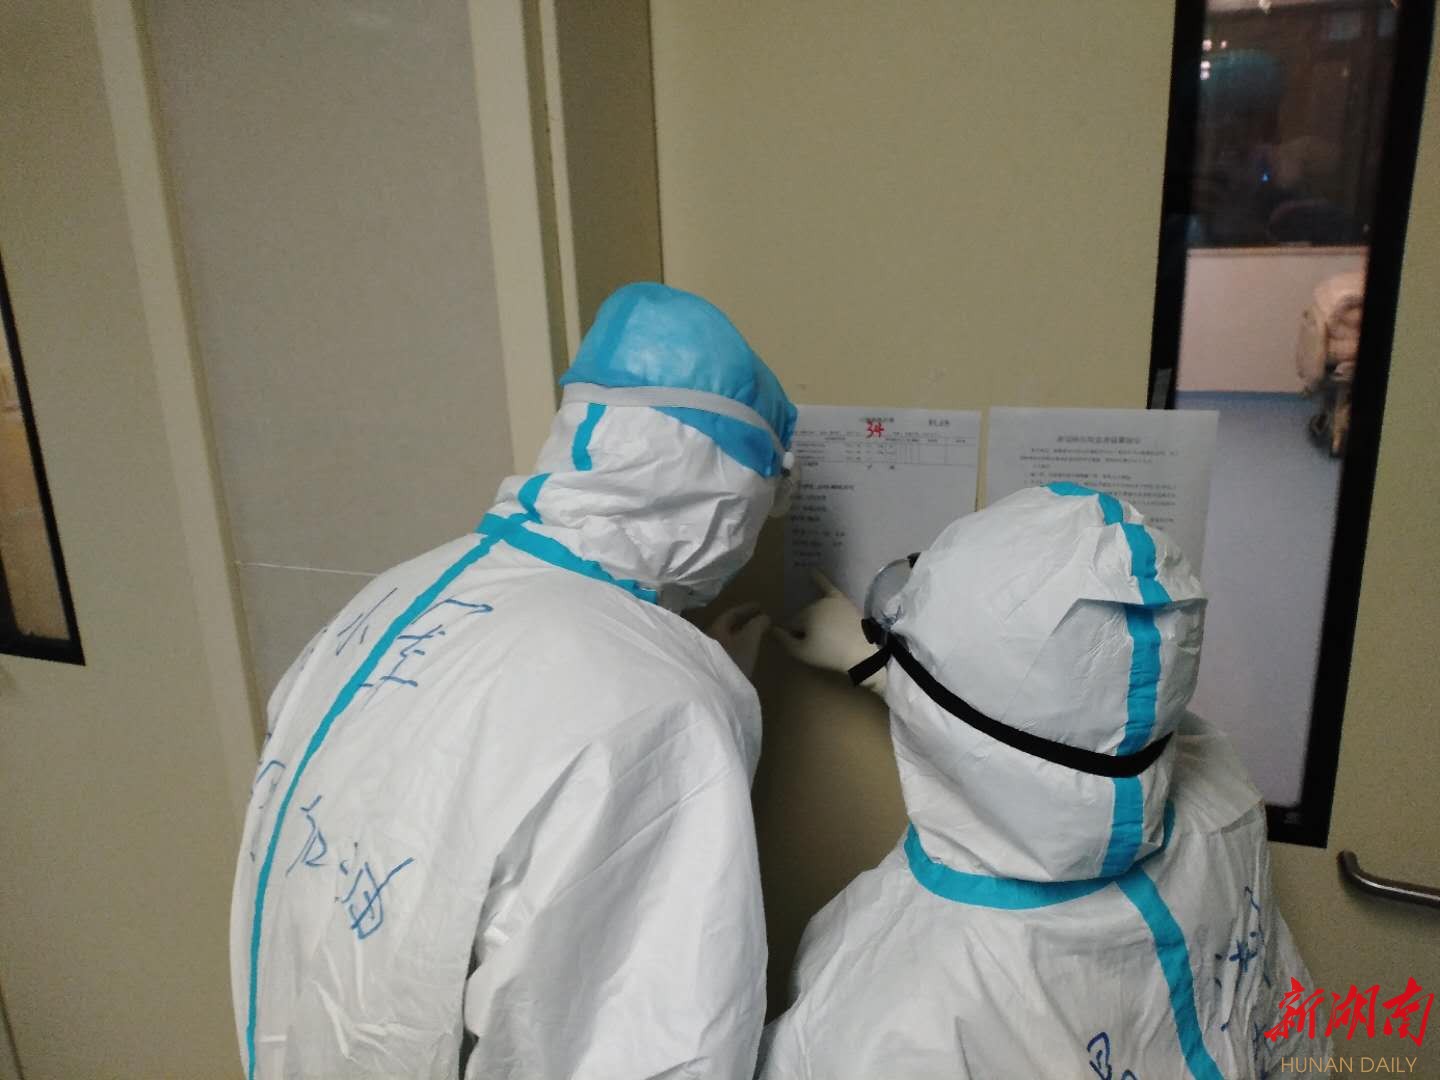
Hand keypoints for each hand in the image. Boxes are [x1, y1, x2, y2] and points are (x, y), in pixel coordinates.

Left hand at [707, 602, 771, 679]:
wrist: (715, 691)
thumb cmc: (732, 660)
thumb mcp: (748, 640)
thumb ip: (757, 626)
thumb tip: (765, 616)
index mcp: (715, 629)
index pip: (730, 614)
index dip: (746, 609)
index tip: (759, 606)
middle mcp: (707, 639)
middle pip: (725, 627)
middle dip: (741, 622)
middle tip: (756, 620)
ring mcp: (706, 656)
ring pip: (724, 640)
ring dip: (738, 636)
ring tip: (751, 637)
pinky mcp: (710, 670)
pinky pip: (724, 652)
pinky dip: (735, 648)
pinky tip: (742, 655)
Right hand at [772, 572, 885, 692]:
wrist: (862, 652)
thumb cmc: (829, 655)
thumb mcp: (802, 653)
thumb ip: (783, 640)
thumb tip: (771, 627)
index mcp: (803, 616)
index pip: (790, 624)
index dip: (794, 636)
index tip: (804, 646)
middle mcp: (814, 604)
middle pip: (802, 616)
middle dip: (804, 627)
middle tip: (816, 643)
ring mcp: (830, 601)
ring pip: (814, 608)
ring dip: (814, 617)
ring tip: (824, 632)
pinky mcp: (842, 600)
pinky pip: (828, 586)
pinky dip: (820, 579)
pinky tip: (812, 571)